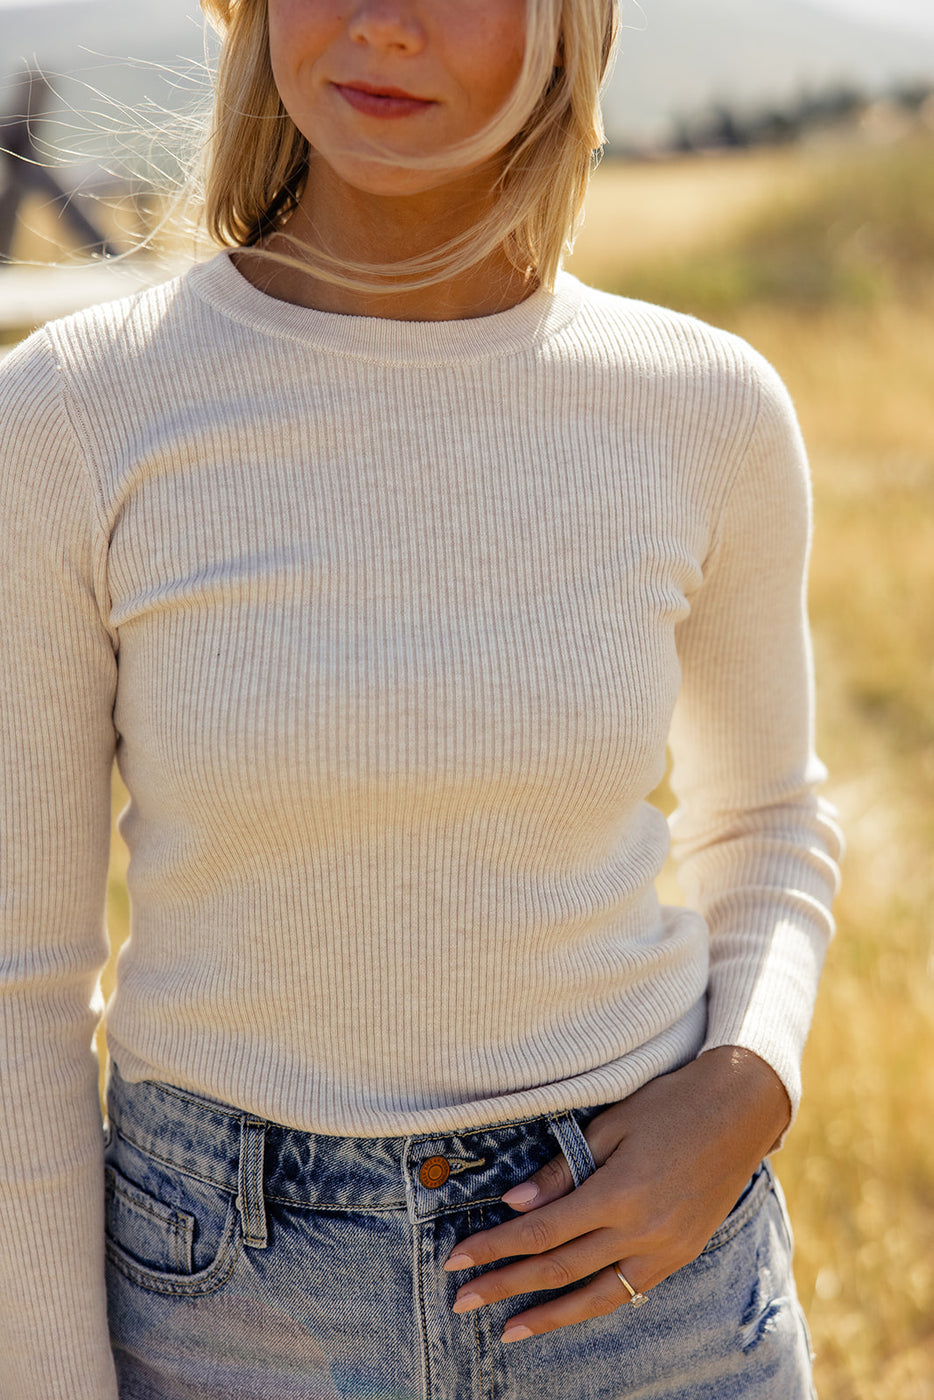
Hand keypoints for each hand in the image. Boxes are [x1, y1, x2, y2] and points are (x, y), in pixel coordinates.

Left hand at [443, 1046, 790, 1342]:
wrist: (741, 1111)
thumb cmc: (670, 1105)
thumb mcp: (611, 1124)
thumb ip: (563, 1170)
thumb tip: (515, 1204)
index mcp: (619, 1192)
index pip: (542, 1231)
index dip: (495, 1248)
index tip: (457, 1260)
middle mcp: (642, 1230)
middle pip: (559, 1268)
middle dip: (506, 1285)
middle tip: (461, 1301)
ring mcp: (665, 1249)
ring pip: (595, 1295)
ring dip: (547, 1316)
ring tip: (508, 1331)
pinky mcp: (681, 1254)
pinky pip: (628, 1290)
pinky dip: (593, 1303)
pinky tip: (566, 1311)